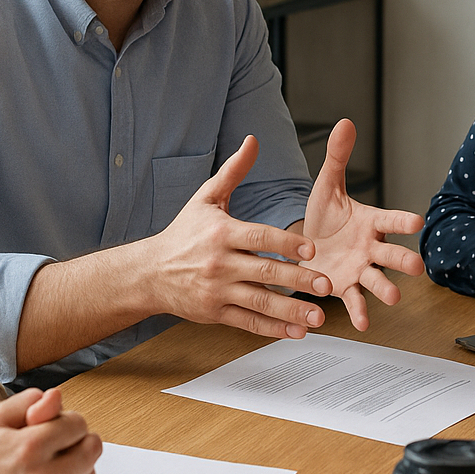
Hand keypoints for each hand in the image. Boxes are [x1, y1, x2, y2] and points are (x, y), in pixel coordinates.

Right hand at [0, 388, 100, 473]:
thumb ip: (29, 402)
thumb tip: (58, 396)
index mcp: (29, 446)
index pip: (79, 425)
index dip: (70, 423)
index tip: (59, 428)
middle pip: (90, 452)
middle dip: (81, 443)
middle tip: (66, 446)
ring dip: (80, 471)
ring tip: (62, 467)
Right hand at [143, 135, 334, 337]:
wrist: (148, 272)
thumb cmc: (182, 233)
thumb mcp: (205, 198)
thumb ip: (233, 171)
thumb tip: (252, 141)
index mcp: (221, 233)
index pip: (258, 237)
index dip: (285, 243)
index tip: (311, 249)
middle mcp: (219, 263)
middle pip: (264, 272)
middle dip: (298, 280)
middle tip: (326, 285)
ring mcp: (217, 291)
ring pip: (259, 302)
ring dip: (291, 311)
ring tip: (318, 316)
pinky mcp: (214, 312)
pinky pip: (247, 322)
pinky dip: (272, 329)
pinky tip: (296, 331)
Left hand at [300, 119, 425, 329]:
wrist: (305, 244)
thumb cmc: (324, 214)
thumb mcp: (327, 185)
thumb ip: (338, 158)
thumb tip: (345, 123)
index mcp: (371, 221)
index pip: (391, 219)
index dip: (403, 220)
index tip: (417, 219)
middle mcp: (371, 247)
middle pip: (392, 253)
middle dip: (404, 259)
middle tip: (417, 267)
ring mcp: (361, 269)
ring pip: (378, 279)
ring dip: (387, 289)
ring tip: (395, 298)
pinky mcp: (346, 287)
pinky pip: (356, 300)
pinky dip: (359, 311)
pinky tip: (362, 324)